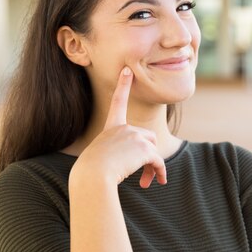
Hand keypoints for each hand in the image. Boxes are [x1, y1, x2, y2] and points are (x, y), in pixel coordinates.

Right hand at [70, 67, 166, 188]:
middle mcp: (123, 128)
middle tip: (143, 176)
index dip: (123, 85)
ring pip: (153, 150)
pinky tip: (158, 182)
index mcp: (111, 127)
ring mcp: (134, 136)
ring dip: (152, 167)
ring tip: (145, 182)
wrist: (93, 175)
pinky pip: (158, 161)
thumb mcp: (101, 158)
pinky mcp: (144, 148)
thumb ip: (117, 156)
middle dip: (148, 154)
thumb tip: (128, 163)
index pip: (118, 102)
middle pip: (147, 137)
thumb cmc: (92, 172)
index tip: (127, 70)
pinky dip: (160, 172)